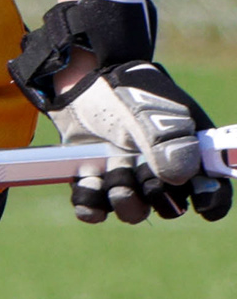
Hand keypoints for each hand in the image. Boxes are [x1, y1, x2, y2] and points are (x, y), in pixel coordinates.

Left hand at [11, 0, 226, 222]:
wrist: (85, 85)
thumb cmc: (130, 93)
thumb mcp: (153, 112)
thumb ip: (168, 142)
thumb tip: (179, 179)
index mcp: (189, 154)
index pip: (212, 191)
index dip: (212, 202)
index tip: (202, 204)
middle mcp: (161, 173)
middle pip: (168, 208)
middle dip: (155, 194)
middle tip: (142, 171)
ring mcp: (129, 181)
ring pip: (132, 212)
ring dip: (121, 197)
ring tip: (113, 169)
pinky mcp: (96, 184)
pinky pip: (95, 211)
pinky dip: (90, 201)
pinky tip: (89, 177)